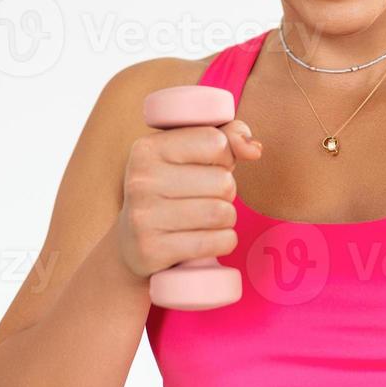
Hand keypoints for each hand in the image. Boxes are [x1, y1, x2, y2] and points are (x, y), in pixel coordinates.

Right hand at [114, 118, 261, 279]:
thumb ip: (226, 136)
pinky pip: (218, 242)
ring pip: (222, 213)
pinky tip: (208, 240)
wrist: (132, 243)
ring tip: (207, 220)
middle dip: (226, 193)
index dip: (224, 157)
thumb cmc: (171, 190)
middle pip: (223, 181)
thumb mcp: (188, 154)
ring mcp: (143, 217)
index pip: (215, 142)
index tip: (207, 168)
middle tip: (206, 199)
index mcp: (147, 148)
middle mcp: (140, 180)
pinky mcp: (152, 250)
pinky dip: (224, 242)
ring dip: (226, 219)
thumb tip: (253, 149)